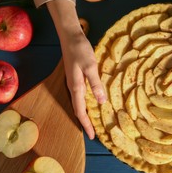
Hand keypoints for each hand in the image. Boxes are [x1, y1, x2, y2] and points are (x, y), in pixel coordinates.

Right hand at [47, 0, 105, 139]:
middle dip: (85, 122)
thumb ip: (95, 84)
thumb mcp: (90, 66)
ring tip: (93, 123)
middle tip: (93, 133)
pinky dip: (85, 104)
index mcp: (76, 87)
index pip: (81, 111)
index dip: (86, 124)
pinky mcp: (75, 77)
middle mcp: (73, 87)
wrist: (70, 36)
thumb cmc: (80, 50)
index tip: (92, 136)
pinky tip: (91, 103)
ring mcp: (73, 82)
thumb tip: (101, 102)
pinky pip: (80, 96)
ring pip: (79, 103)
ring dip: (85, 114)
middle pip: (78, 110)